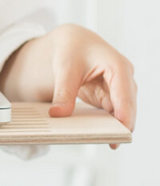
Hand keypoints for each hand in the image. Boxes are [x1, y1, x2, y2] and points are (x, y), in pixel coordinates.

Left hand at [48, 23, 136, 149]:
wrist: (72, 42)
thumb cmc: (72, 49)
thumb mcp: (64, 68)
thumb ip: (63, 92)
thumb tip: (58, 114)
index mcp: (118, 66)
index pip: (124, 94)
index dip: (125, 113)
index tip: (121, 131)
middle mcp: (124, 79)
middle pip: (127, 106)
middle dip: (122, 125)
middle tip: (113, 143)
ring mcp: (120, 89)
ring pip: (121, 112)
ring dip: (115, 126)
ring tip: (107, 142)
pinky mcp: (111, 97)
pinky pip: (111, 113)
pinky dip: (106, 123)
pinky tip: (98, 135)